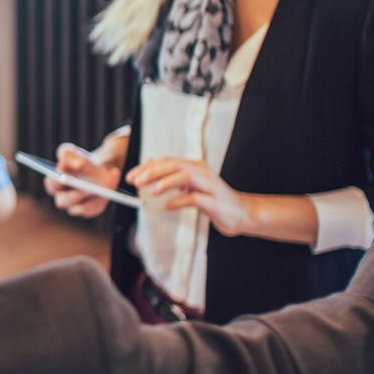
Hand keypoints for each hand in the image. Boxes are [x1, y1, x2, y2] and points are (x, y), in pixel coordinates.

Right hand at [44, 140, 123, 218]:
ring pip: (81, 208)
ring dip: (92, 198)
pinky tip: (108, 192)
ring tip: (103, 189)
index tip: (69, 175)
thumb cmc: (80, 161)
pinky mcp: (88, 211)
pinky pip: (93, 209)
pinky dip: (101, 200)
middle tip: (86, 188)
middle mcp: (61, 199)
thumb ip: (68, 156)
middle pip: (64, 201)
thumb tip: (73, 165)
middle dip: (76, 194)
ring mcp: (74, 207)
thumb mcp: (72, 153)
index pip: (52, 185)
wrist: (96, 168)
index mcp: (54, 184)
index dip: (59, 181)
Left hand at [126, 156, 251, 235]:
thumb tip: (150, 166)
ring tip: (152, 191)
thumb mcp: (192, 186)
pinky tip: (167, 207)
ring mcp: (209, 186)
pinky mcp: (214, 201)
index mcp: (195, 166)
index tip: (130, 177)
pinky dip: (179, 201)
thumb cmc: (214, 200)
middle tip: (135, 181)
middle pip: (174, 165)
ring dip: (166, 182)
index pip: (167, 161)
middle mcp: (202, 172)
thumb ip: (174, 177)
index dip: (146, 167)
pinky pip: (195, 199)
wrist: (242, 213)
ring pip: (185, 176)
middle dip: (152, 172)